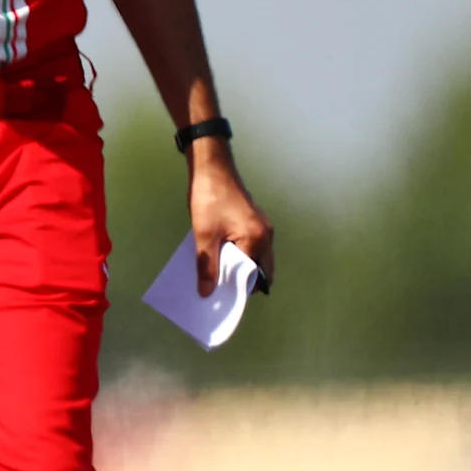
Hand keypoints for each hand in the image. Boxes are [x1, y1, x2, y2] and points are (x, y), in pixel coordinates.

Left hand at [187, 142, 273, 291]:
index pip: (254, 277)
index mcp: (257, 240)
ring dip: (238, 269)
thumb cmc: (210, 199)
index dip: (239, 290)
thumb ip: (207, 265)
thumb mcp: (204, 235)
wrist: (212, 168)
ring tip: (216, 279)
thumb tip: (207, 292)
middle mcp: (266, 236)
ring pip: (254, 259)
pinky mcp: (253, 223)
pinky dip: (237, 257)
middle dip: (240, 282)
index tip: (223, 302)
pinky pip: (249, 247)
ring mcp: (261, 228)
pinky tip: (219, 259)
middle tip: (218, 293)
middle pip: (258, 270)